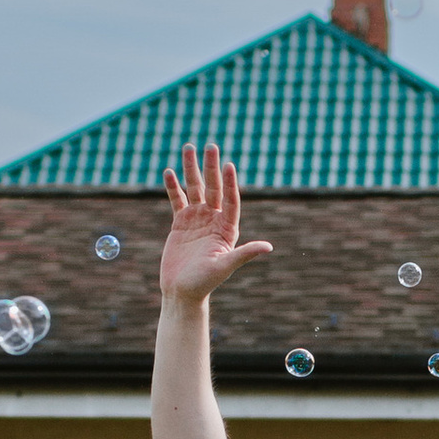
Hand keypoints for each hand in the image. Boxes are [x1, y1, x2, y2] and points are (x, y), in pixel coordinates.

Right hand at [159, 143, 273, 309]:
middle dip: (211, 167)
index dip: (229, 183)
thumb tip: (268, 247)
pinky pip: (177, 200)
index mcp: (227, 228)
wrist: (182, 292)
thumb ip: (244, 254)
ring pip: (194, 188)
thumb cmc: (205, 282)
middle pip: (213, 188)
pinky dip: (173, 186)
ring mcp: (197, 220)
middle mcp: (213, 220)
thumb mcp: (225, 267)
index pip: (230, 199)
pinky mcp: (180, 223)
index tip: (229, 165)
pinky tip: (169, 172)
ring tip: (188, 147)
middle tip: (210, 146)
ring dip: (191, 169)